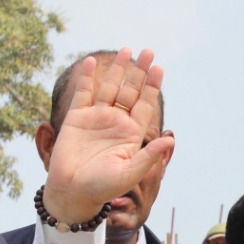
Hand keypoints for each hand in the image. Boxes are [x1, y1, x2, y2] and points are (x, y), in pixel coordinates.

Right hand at [42, 48, 171, 223]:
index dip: (152, 86)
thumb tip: (170, 139)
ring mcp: (96, 118)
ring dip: (117, 70)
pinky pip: (83, 93)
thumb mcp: (130, 173)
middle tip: (148, 51)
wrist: (72, 192)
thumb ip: (149, 155)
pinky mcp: (76, 118)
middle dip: (139, 72)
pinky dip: (86, 78)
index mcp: (131, 134)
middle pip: (130, 91)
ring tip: (126, 50)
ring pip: (109, 88)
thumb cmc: (103, 187)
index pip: (145, 105)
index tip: (159, 68)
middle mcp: (116, 122)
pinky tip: (91, 62)